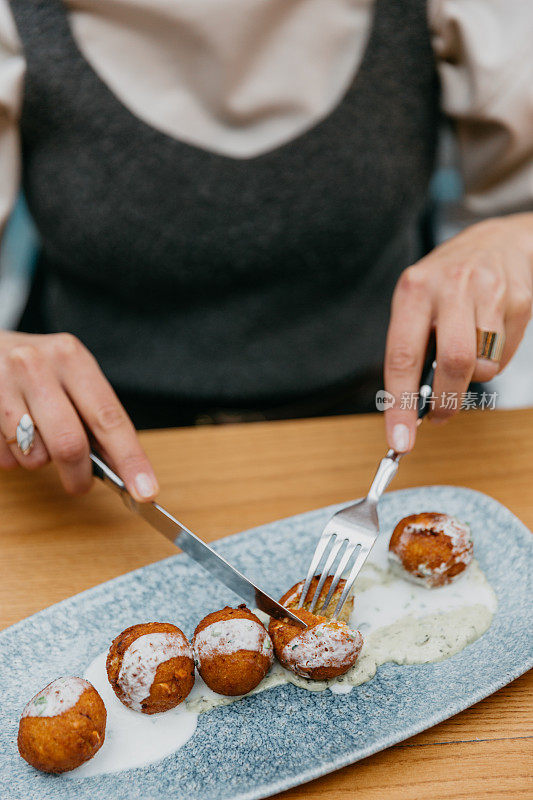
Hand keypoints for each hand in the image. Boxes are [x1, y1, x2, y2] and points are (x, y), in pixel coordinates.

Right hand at [0, 331, 158, 499]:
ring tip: (37, 438)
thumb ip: (93, 413)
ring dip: (41, 461)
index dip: (129, 459)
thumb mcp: (69, 375)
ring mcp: (2, 383)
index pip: (108, 418)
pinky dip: (14, 458)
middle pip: (70, 444)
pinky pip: (5, 458)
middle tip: (81, 485)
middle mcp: (37, 365)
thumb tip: (121, 466)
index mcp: (72, 357)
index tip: (145, 491)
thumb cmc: (37, 369)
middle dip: (79, 476)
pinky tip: (10, 433)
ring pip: (34, 455)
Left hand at [384, 214, 532, 451]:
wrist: (498, 240)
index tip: (399, 442)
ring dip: (473, 378)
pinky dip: (495, 360)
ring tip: (467, 358)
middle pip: (452, 364)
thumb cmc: (448, 283)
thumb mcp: (418, 302)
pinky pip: (506, 355)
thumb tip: (413, 405)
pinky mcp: (520, 299)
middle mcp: (450, 286)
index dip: (400, 406)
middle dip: (445, 402)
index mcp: (413, 290)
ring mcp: (489, 290)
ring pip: (483, 365)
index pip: (402, 358)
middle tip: (439, 416)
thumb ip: (413, 347)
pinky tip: (489, 336)